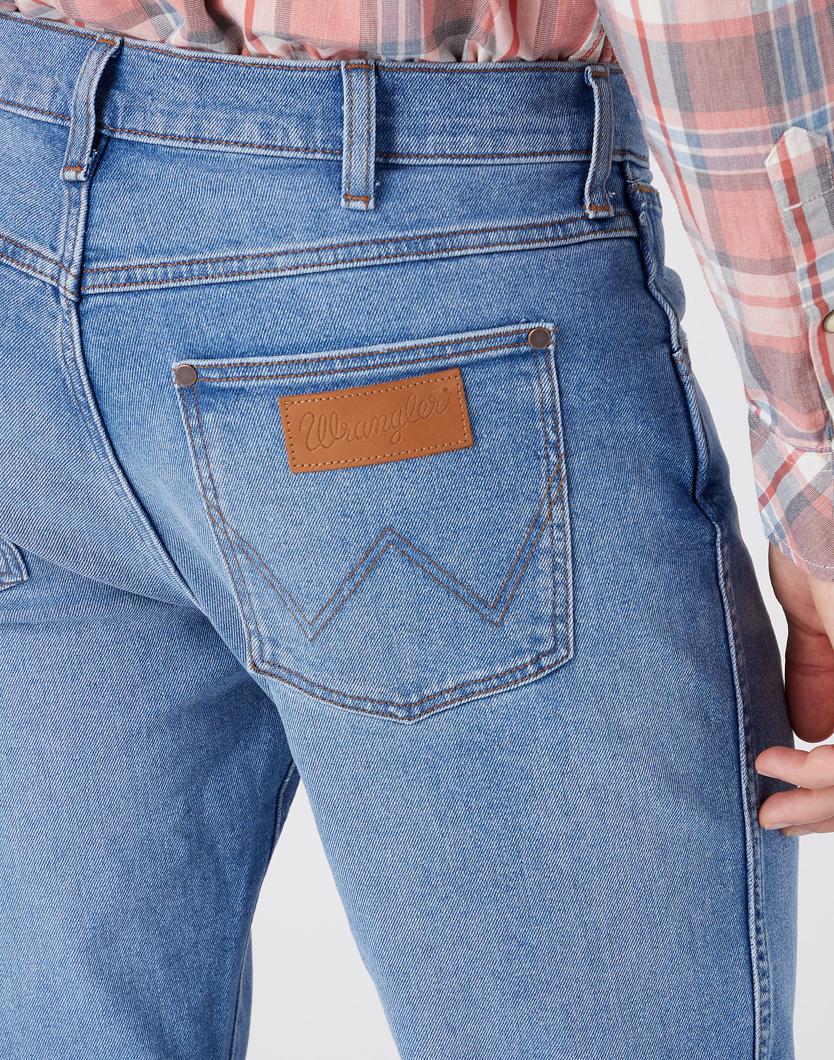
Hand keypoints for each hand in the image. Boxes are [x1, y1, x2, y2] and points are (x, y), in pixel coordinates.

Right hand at [756, 544, 833, 835]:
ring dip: (821, 797)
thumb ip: (817, 675)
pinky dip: (822, 766)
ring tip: (775, 811)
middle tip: (776, 820)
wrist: (815, 502)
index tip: (783, 797)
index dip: (826, 784)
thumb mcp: (816, 623)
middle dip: (823, 805)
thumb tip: (805, 731)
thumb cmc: (816, 541)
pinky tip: (785, 768)